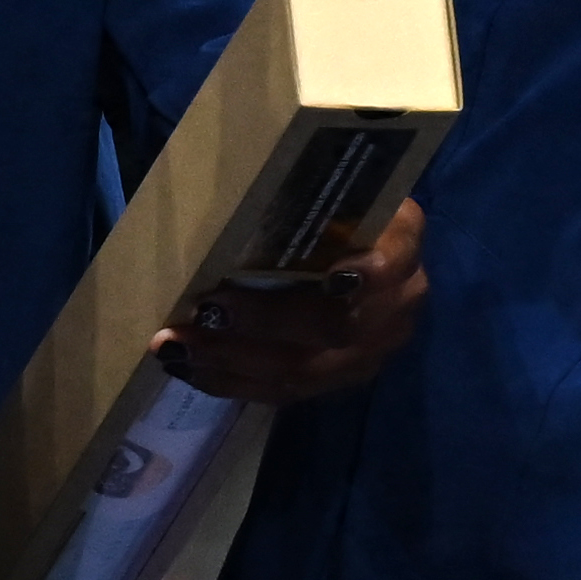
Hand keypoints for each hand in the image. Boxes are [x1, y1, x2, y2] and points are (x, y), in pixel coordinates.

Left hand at [163, 195, 429, 404]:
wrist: (349, 249)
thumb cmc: (323, 210)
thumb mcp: (324, 192)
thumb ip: (301, 197)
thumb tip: (240, 187)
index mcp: (401, 245)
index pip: (393, 262)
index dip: (367, 275)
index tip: (329, 275)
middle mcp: (398, 305)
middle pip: (338, 327)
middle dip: (265, 323)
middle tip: (205, 311)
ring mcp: (372, 351)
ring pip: (306, 369)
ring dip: (235, 360)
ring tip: (179, 347)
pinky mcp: (340, 380)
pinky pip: (287, 391)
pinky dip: (234, 382)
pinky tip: (192, 369)